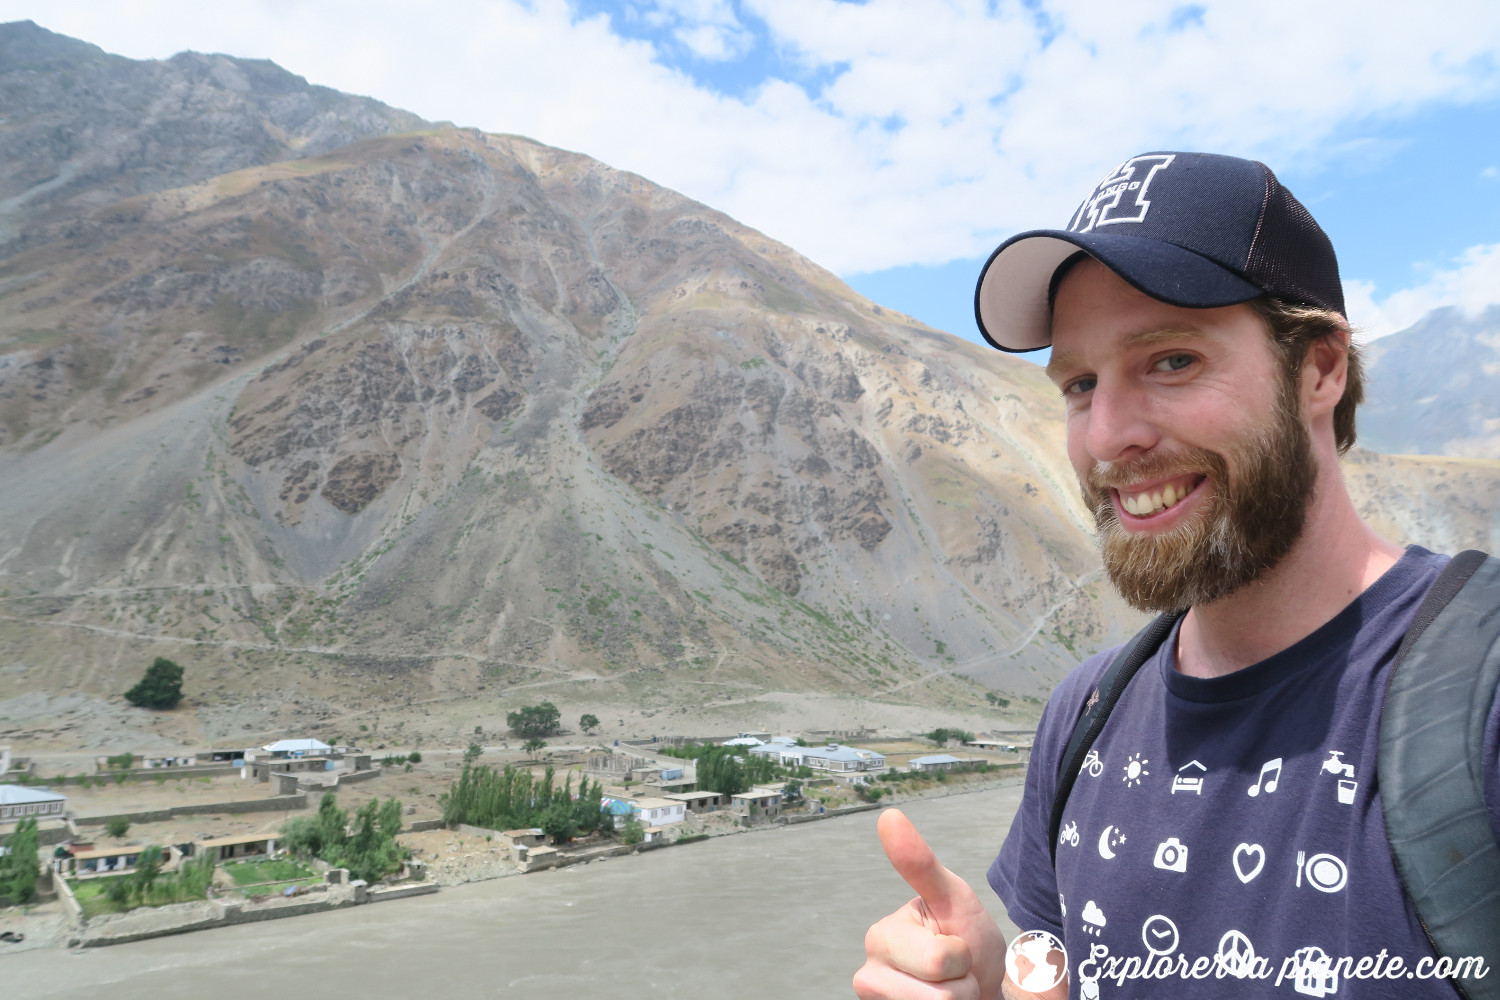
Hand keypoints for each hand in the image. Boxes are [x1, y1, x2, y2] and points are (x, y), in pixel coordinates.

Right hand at [852, 808, 1014, 999]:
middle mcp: (867, 977)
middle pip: (940, 996)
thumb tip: (887, 814)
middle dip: (962, 984)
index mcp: (879, 938)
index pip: (939, 961)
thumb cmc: (965, 937)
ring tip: (951, 990)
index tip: (953, 945)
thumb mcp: (952, 897)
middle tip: (956, 972)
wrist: (983, 986)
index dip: (962, 956)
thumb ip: (920, 863)